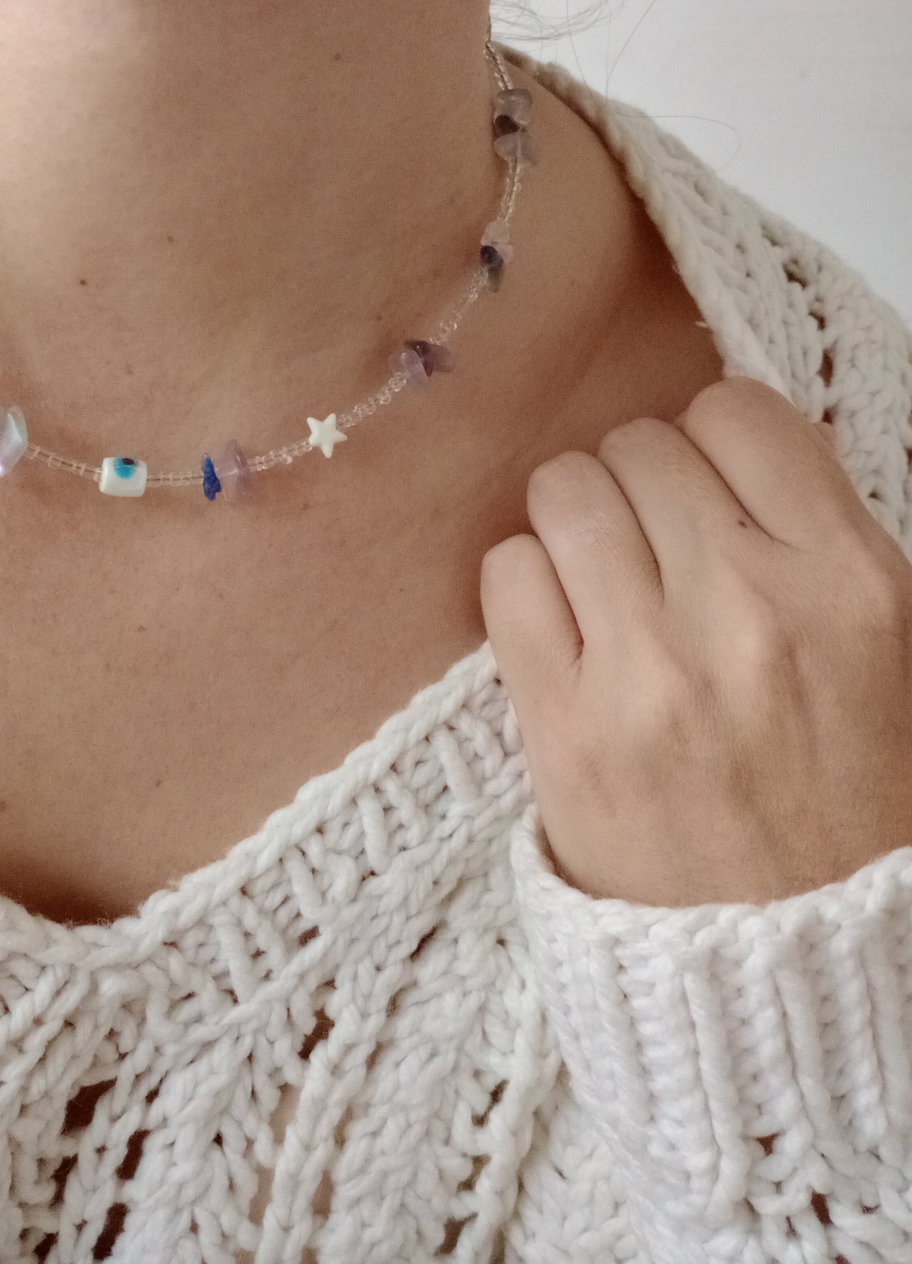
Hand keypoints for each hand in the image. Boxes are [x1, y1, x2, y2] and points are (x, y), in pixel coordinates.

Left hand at [480, 376, 911, 906]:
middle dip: (639, 483)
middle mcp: (750, 610)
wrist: (794, 967)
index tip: (708, 486)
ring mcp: (650, 670)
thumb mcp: (890, 655)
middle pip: (639, 448)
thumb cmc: (850, 805)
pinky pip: (506, 574)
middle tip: (651, 547)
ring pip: (564, 492)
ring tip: (600, 579)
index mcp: (852, 585)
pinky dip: (526, 582)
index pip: (739, 413)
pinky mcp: (564, 728)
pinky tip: (562, 626)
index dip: (713, 439)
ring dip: (575, 523)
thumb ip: (818, 541)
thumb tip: (730, 450)